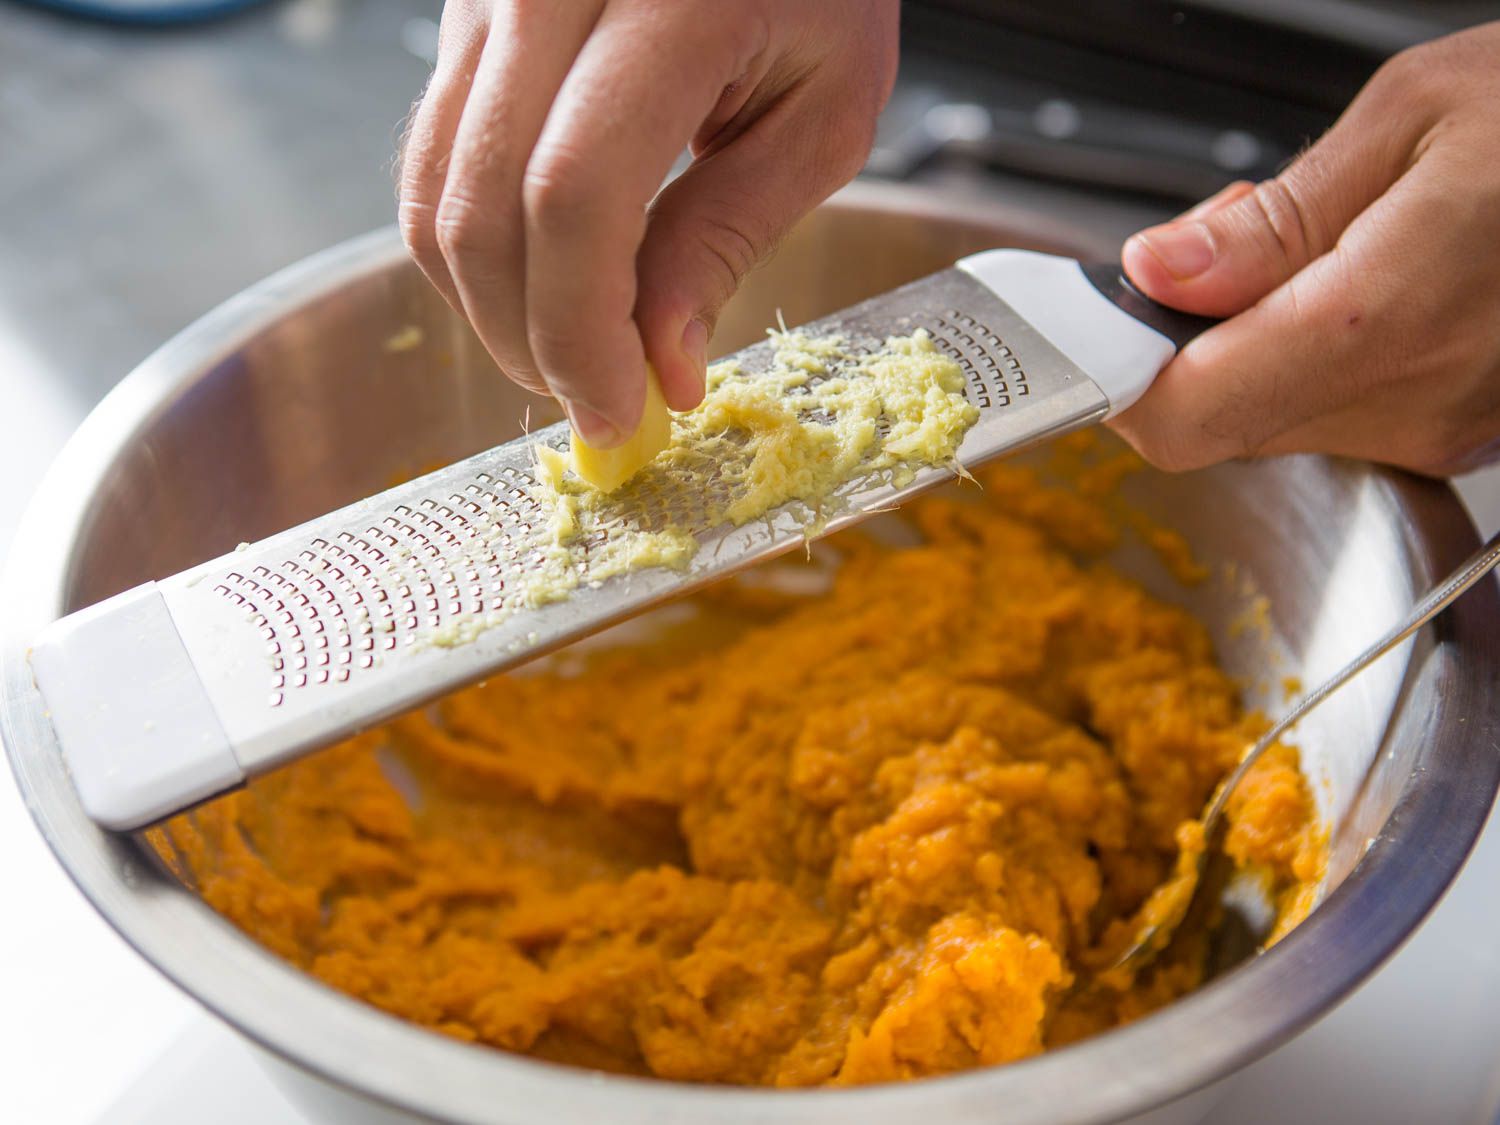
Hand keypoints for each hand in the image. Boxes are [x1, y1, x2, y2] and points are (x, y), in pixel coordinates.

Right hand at [398, 0, 898, 447]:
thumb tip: (660, 369)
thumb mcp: (821, 116)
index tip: (615, 414)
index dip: (579, 330)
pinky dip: (473, 249)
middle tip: (591, 404)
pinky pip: (433, 157)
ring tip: (566, 357)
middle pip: (483, 205)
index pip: (575, 195)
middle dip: (528, 339)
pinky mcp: (465, 14)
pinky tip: (538, 287)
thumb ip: (728, 237)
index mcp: (669, 1)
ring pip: (434, 191)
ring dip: (488, 307)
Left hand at [1112, 23, 1499, 476]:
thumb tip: (1160, 272)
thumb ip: (1272, 219)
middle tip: (1206, 256)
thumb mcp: (1412, 117)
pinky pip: (1333, 415)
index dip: (1116, 382)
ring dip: (1245, 352)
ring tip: (1309, 253)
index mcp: (1389, 318)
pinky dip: (1305, 362)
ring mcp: (1444, 427)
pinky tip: (1349, 292)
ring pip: (1269, 424)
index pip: (1188, 415)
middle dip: (1181, 350)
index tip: (1089, 333)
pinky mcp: (1459, 429)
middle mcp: (1419, 400)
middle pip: (1217, 425)